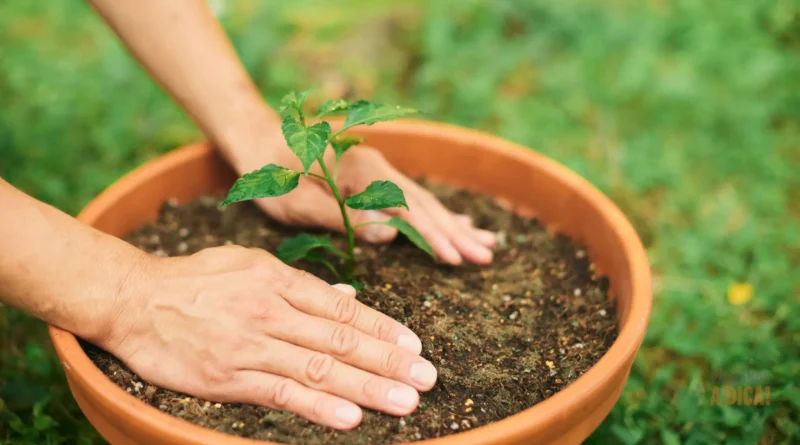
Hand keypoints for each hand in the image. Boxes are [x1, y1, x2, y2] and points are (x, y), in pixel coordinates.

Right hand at [104, 246, 437, 429]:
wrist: (133, 298)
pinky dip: (317, 406)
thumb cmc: (196, 280)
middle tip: (427, 377)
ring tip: (404, 400)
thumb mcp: (250, 264)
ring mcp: (250, 344)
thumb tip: (349, 296)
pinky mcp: (227, 376)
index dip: (382, 328)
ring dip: (366, 387)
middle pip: (340, 339)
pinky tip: (350, 416)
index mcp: (278, 280)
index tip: (415, 345)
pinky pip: (279, 392)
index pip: (343, 308)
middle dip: (388, 361)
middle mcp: (271, 311)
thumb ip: (301, 284)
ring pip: (319, 367)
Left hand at [231, 132, 496, 264]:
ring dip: (454, 224)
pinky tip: (458, 223)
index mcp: (362, 172)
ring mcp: (380, 173)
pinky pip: (413, 200)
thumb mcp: (296, 202)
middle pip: (425, 204)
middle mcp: (378, 169)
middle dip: (456, 233)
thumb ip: (342, 217)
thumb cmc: (272, 175)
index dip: (433, 235)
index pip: (407, 209)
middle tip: (486, 256)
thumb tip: (390, 234)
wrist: (260, 142)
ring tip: (486, 244)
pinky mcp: (376, 180)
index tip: (456, 258)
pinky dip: (438, 214)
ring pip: (424, 202)